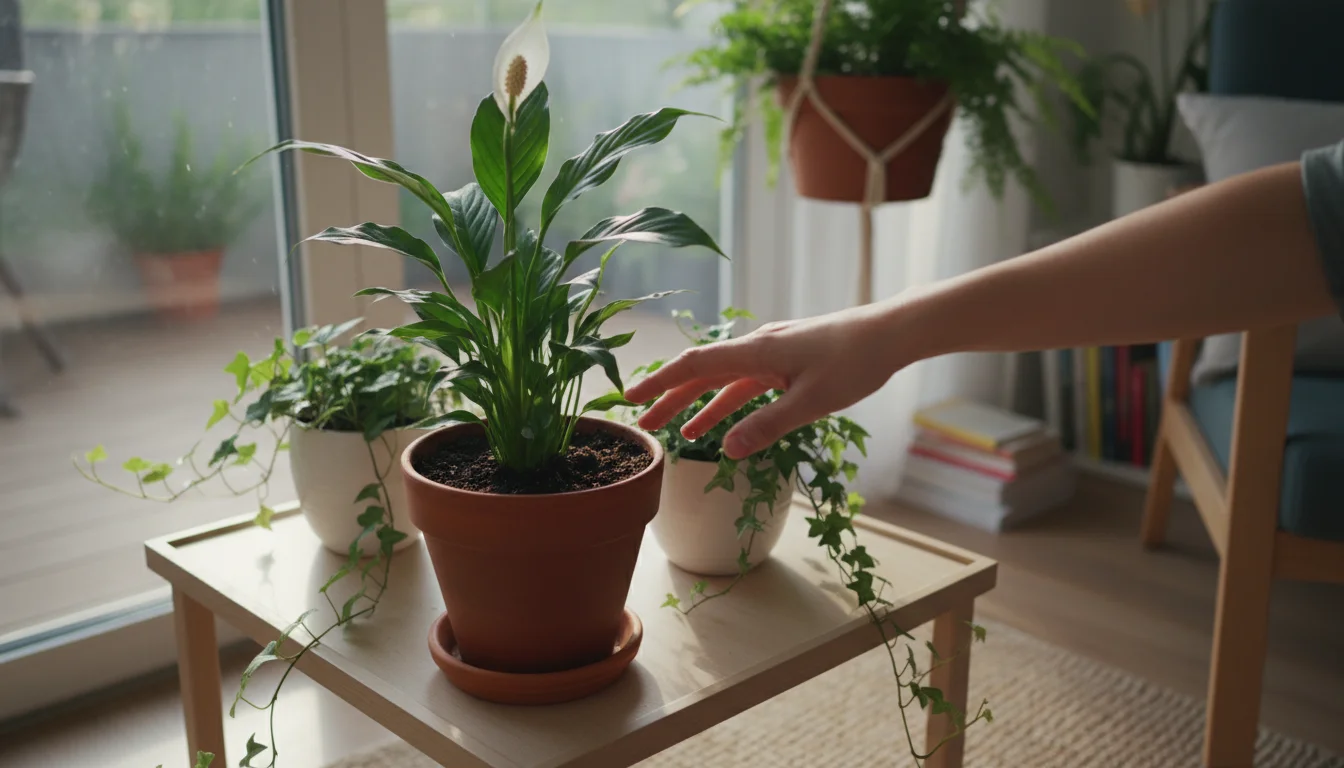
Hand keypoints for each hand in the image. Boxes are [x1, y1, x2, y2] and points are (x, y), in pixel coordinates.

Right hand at [626, 303, 904, 458]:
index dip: (662, 382)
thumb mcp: (811, 402)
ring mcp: (774, 352)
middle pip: (704, 373)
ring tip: (680, 432)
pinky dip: (732, 401)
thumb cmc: (854, 362)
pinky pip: (749, 382)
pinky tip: (727, 422)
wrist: (891, 333)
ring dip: (701, 404)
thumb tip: (726, 449)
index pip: (696, 365)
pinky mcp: (789, 359)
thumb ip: (767, 426)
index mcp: (757, 351)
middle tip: (644, 424)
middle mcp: (759, 347)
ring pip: (726, 380)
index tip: (633, 399)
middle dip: (672, 398)